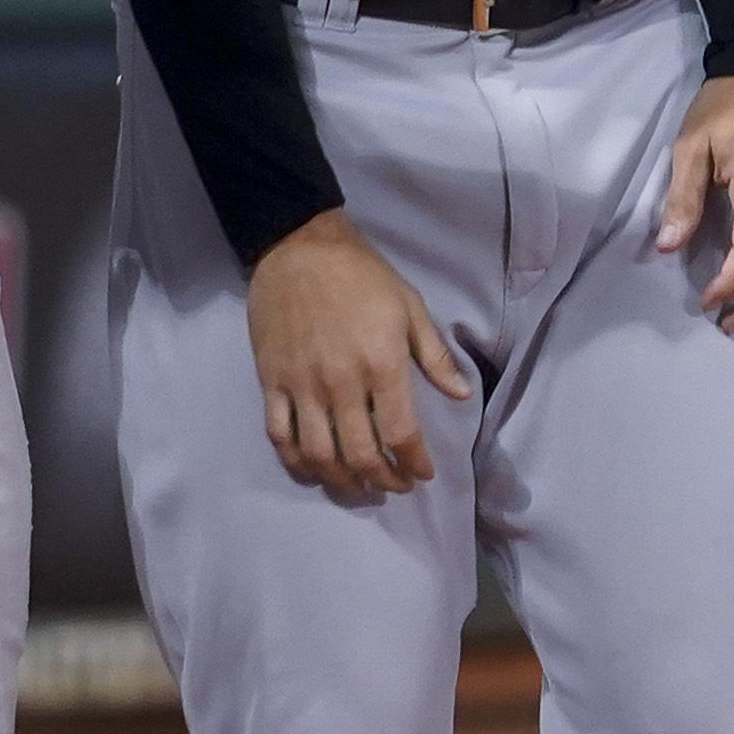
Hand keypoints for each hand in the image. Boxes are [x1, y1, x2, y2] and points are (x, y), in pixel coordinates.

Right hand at [245, 210, 472, 504]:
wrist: (298, 247)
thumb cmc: (362, 275)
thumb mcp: (410, 307)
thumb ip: (434, 356)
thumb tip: (461, 394)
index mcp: (381, 364)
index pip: (401, 433)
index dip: (414, 463)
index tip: (422, 474)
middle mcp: (341, 383)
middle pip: (360, 454)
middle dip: (382, 480)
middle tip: (394, 486)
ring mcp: (302, 385)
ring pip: (319, 454)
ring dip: (342, 481)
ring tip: (358, 486)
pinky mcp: (272, 382)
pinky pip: (280, 436)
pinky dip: (297, 462)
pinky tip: (314, 469)